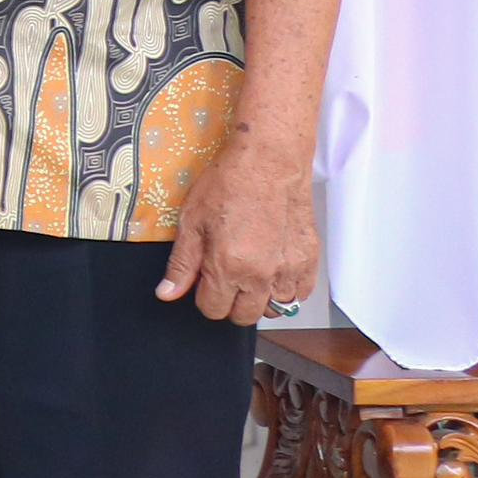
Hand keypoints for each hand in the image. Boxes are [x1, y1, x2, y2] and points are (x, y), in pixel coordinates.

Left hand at [161, 131, 318, 326]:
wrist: (269, 162)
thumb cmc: (229, 184)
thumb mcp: (191, 222)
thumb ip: (181, 264)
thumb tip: (167, 293)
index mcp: (229, 267)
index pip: (214, 310)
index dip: (203, 297)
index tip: (203, 281)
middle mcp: (263, 275)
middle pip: (244, 316)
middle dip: (230, 302)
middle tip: (225, 276)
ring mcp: (290, 270)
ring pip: (275, 309)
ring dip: (260, 298)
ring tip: (250, 273)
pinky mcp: (310, 260)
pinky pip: (300, 293)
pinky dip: (287, 289)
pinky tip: (273, 270)